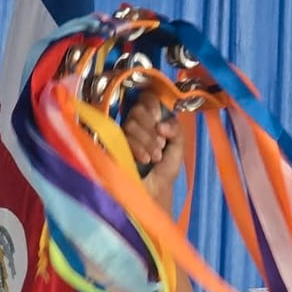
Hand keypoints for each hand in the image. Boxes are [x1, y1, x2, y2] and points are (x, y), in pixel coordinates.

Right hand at [122, 90, 183, 204]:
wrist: (155, 192)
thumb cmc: (165, 171)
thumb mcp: (178, 147)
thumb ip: (175, 128)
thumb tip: (160, 124)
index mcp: (151, 120)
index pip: (147, 99)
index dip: (152, 106)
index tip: (159, 122)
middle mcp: (136, 124)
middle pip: (137, 110)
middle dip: (151, 128)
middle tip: (159, 145)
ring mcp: (123, 134)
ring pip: (130, 123)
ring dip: (146, 141)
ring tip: (154, 157)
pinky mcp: (114, 145)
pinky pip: (123, 137)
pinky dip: (137, 147)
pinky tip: (145, 159)